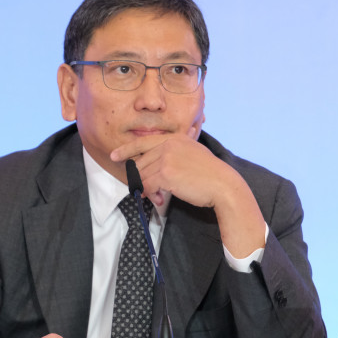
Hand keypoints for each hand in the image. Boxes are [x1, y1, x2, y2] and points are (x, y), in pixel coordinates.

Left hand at [110, 127, 265, 257]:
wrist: (223, 184)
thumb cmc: (210, 173)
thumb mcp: (194, 152)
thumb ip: (178, 151)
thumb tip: (163, 158)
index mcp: (174, 138)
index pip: (143, 142)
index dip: (126, 149)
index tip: (115, 155)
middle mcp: (168, 145)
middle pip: (140, 163)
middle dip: (141, 179)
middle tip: (148, 192)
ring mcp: (166, 158)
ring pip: (142, 176)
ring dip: (147, 190)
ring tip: (157, 197)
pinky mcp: (165, 173)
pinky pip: (147, 186)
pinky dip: (149, 195)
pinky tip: (158, 199)